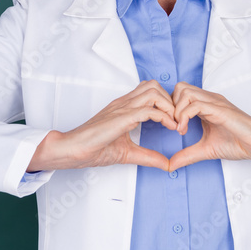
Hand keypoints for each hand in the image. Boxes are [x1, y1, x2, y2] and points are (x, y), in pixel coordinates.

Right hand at [27, 80, 175, 171]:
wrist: (72, 150)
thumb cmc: (93, 148)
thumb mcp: (128, 153)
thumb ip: (147, 156)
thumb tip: (166, 164)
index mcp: (124, 107)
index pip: (150, 90)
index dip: (166, 102)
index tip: (174, 121)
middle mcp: (124, 103)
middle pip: (155, 85)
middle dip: (171, 101)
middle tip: (177, 120)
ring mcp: (122, 108)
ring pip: (154, 92)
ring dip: (169, 106)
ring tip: (174, 123)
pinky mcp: (121, 118)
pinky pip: (148, 110)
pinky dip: (163, 117)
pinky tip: (169, 127)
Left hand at [166, 83, 250, 171]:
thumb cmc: (239, 143)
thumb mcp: (206, 150)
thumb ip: (187, 155)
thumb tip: (170, 165)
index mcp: (206, 105)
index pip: (179, 93)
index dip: (171, 108)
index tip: (170, 127)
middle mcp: (209, 99)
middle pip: (179, 87)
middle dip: (170, 106)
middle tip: (172, 125)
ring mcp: (215, 102)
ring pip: (184, 92)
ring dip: (176, 111)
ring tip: (179, 129)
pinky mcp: (219, 109)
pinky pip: (194, 104)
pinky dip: (183, 116)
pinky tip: (184, 130)